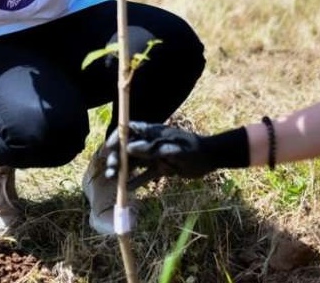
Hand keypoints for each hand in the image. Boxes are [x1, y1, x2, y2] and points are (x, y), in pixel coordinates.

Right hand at [102, 122, 217, 188]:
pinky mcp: (160, 168)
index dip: (117, 137)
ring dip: (123, 171)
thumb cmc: (193, 149)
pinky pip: (145, 175)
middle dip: (117, 158)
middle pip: (128, 148)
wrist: (210, 159)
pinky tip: (126, 190)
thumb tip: (130, 148)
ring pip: (134, 163)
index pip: (130, 130)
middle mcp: (151, 143)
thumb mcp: (172, 149)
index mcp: (153, 133)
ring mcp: (155, 156)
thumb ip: (152, 148)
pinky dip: (136, 181)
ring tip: (113, 181)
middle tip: (111, 172)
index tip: (109, 147)